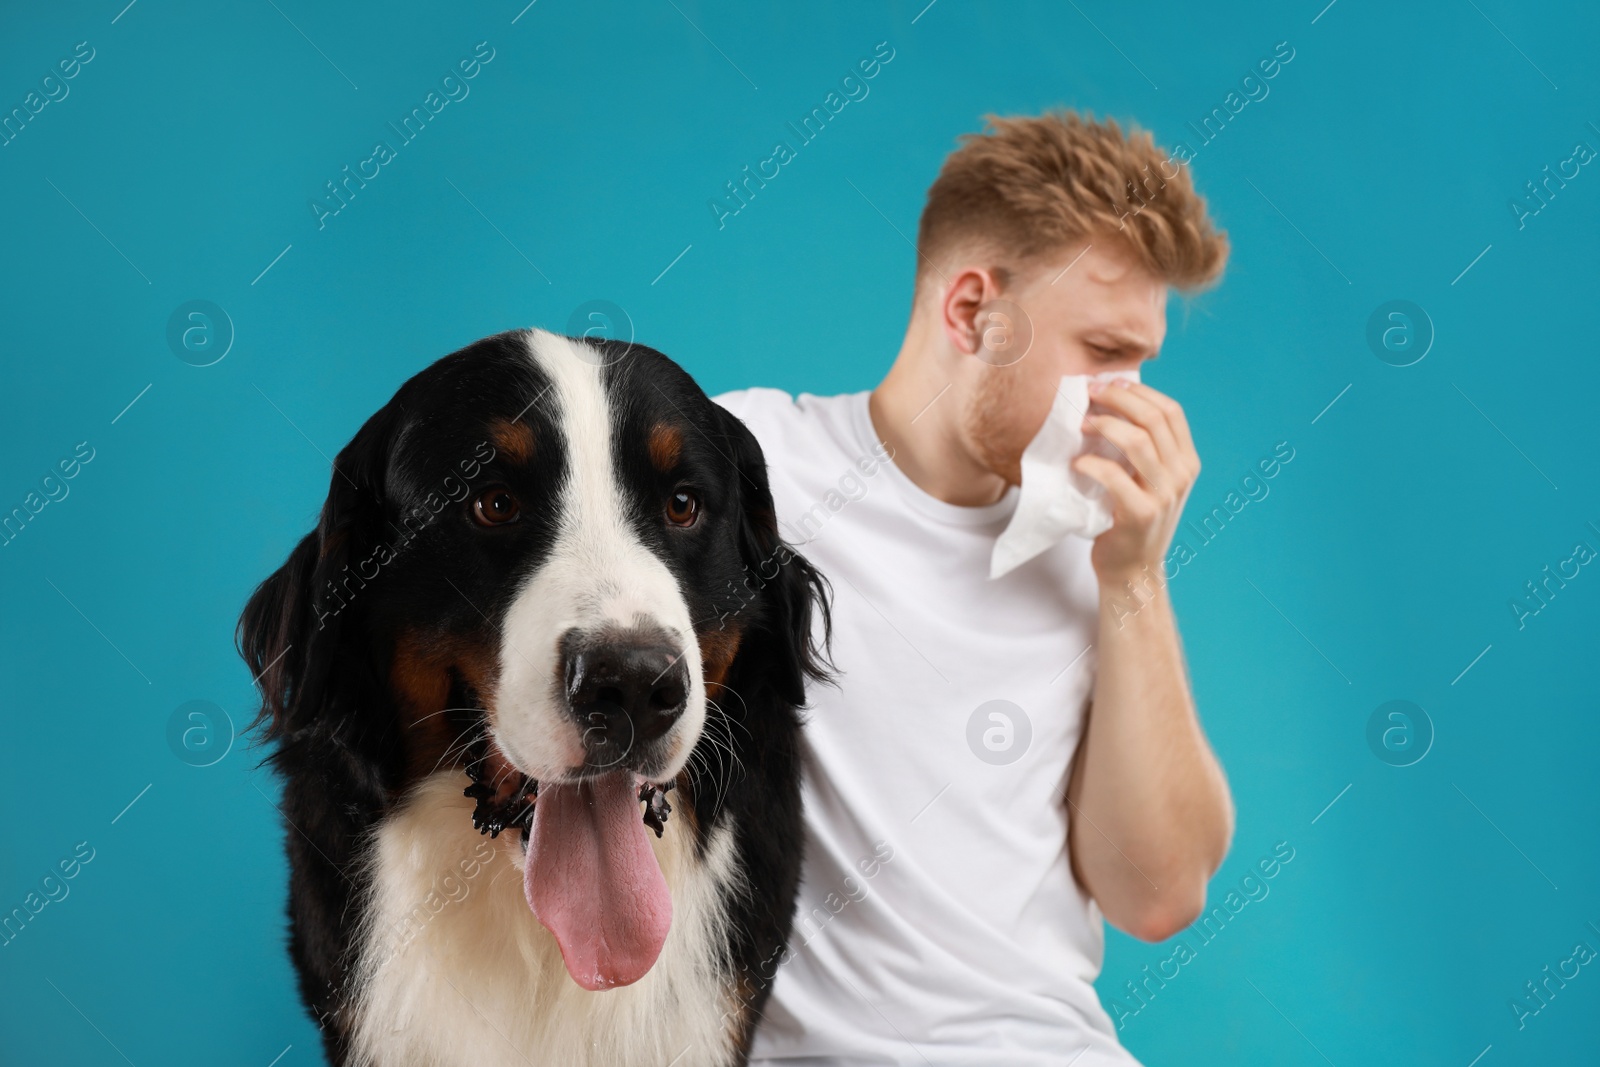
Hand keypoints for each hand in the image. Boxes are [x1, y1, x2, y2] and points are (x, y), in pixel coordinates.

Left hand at [1071, 380, 1199, 583]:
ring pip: (1137, 441)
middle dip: (1118, 398)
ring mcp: (1164, 495)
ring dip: (1104, 426)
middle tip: (1089, 395)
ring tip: (1081, 426)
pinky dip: (1091, 464)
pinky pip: (1114, 476)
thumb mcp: (1148, 480)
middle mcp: (1181, 475)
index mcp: (1187, 461)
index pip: (1171, 411)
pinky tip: (1077, 463)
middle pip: (1153, 419)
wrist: (1133, 570)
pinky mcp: (1140, 514)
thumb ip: (1143, 449)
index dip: (1139, 391)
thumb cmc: (1131, 518)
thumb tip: (1111, 400)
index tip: (1109, 382)